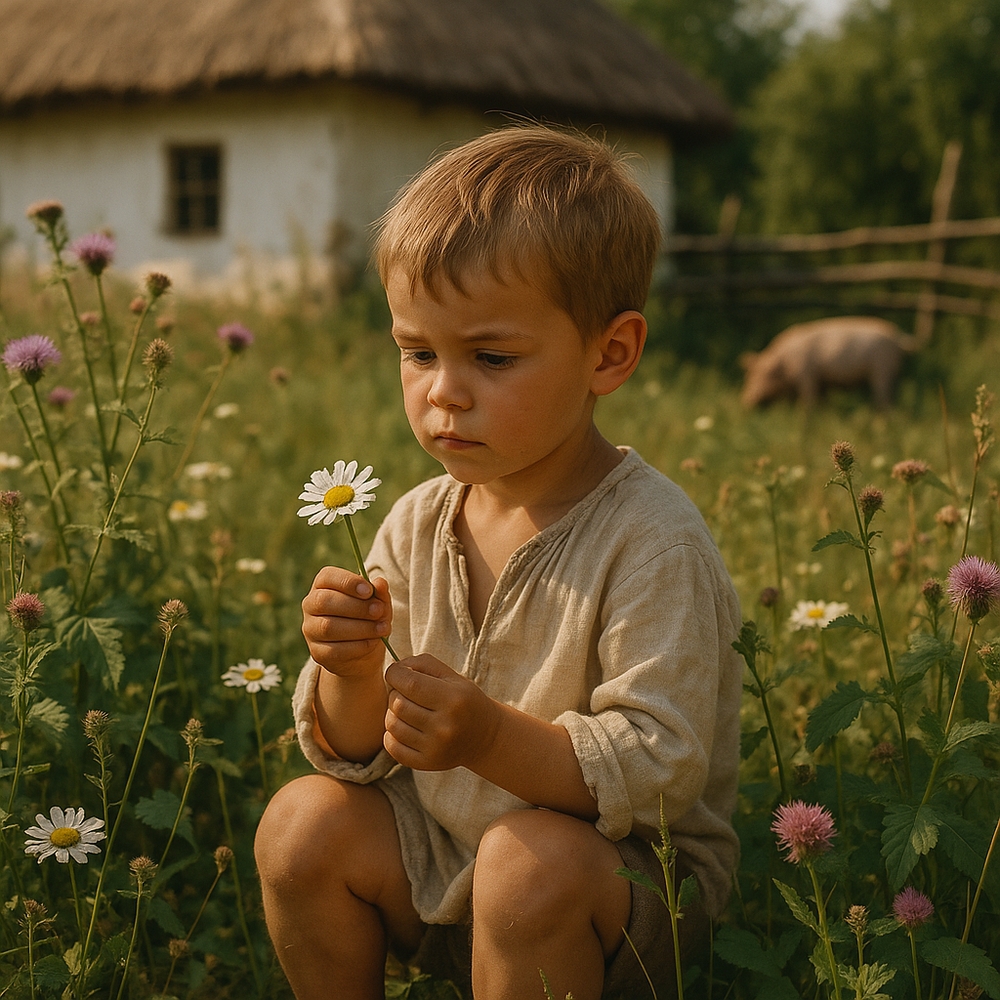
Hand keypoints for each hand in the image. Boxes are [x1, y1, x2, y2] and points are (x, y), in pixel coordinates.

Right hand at [301, 566, 391, 678]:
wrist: (364, 650)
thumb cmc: (368, 616)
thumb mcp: (378, 602)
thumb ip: (379, 592)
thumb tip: (380, 583)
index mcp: (323, 584)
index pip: (327, 577)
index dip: (348, 582)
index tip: (369, 591)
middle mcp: (311, 605)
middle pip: (324, 601)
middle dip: (356, 606)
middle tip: (378, 611)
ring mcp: (311, 629)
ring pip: (328, 627)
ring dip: (360, 627)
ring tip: (382, 628)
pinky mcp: (317, 652)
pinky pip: (334, 649)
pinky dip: (357, 646)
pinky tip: (372, 642)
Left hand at [383, 655, 499, 770]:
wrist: (485, 737)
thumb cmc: (464, 700)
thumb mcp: (452, 676)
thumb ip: (423, 664)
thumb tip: (395, 668)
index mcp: (452, 699)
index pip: (410, 683)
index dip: (395, 674)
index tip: (396, 673)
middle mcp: (444, 725)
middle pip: (398, 704)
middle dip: (395, 692)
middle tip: (405, 692)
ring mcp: (435, 747)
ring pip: (392, 725)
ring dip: (392, 713)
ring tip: (406, 709)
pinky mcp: (427, 762)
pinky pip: (392, 747)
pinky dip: (391, 735)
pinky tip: (404, 727)